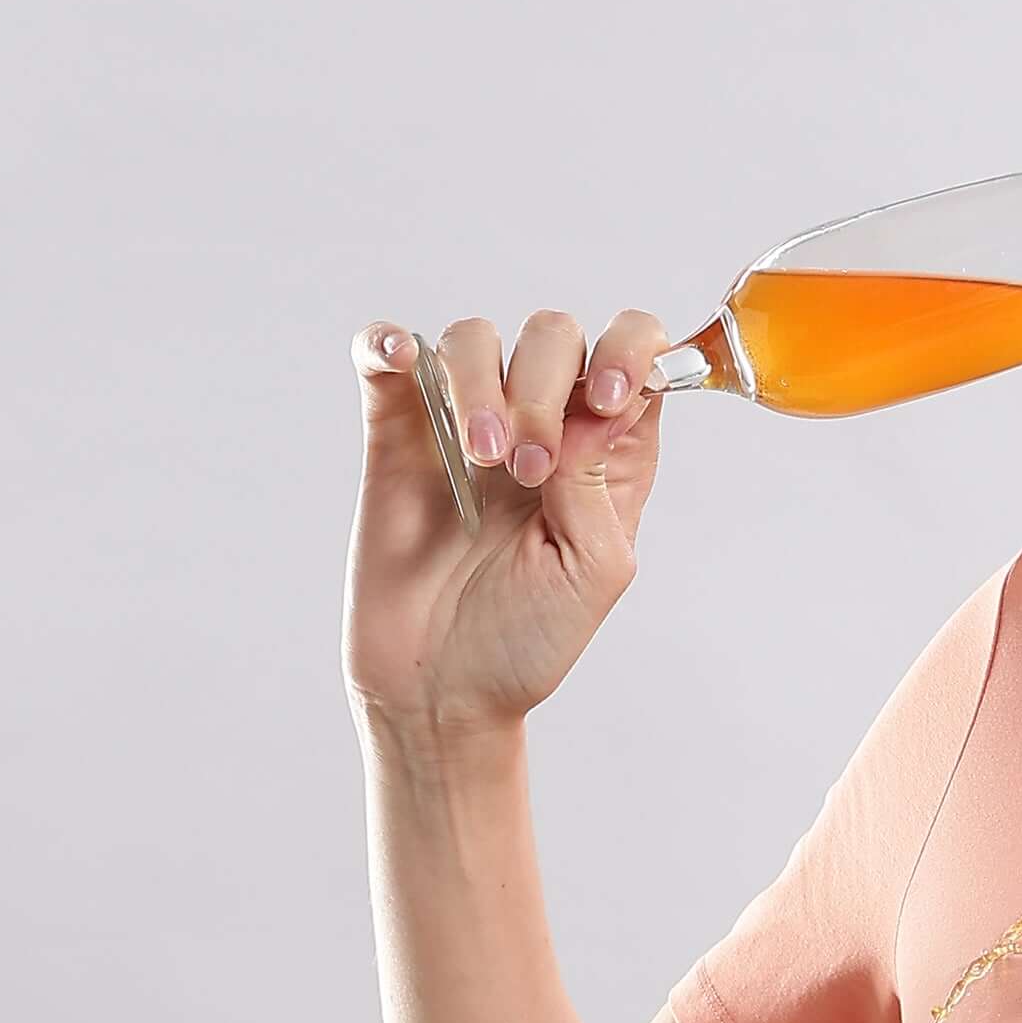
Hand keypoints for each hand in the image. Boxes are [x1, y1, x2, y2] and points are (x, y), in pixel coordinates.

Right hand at [343, 306, 676, 742]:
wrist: (441, 686)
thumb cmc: (527, 638)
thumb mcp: (594, 570)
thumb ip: (599, 482)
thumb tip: (588, 405)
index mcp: (605, 455)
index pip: (634, 359)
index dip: (631, 352)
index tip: (610, 395)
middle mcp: (541, 425)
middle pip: (553, 336)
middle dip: (546, 385)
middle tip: (527, 469)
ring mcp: (466, 423)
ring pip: (474, 340)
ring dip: (480, 383)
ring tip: (481, 457)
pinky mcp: (397, 432)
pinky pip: (387, 355)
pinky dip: (389, 343)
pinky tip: (401, 361)